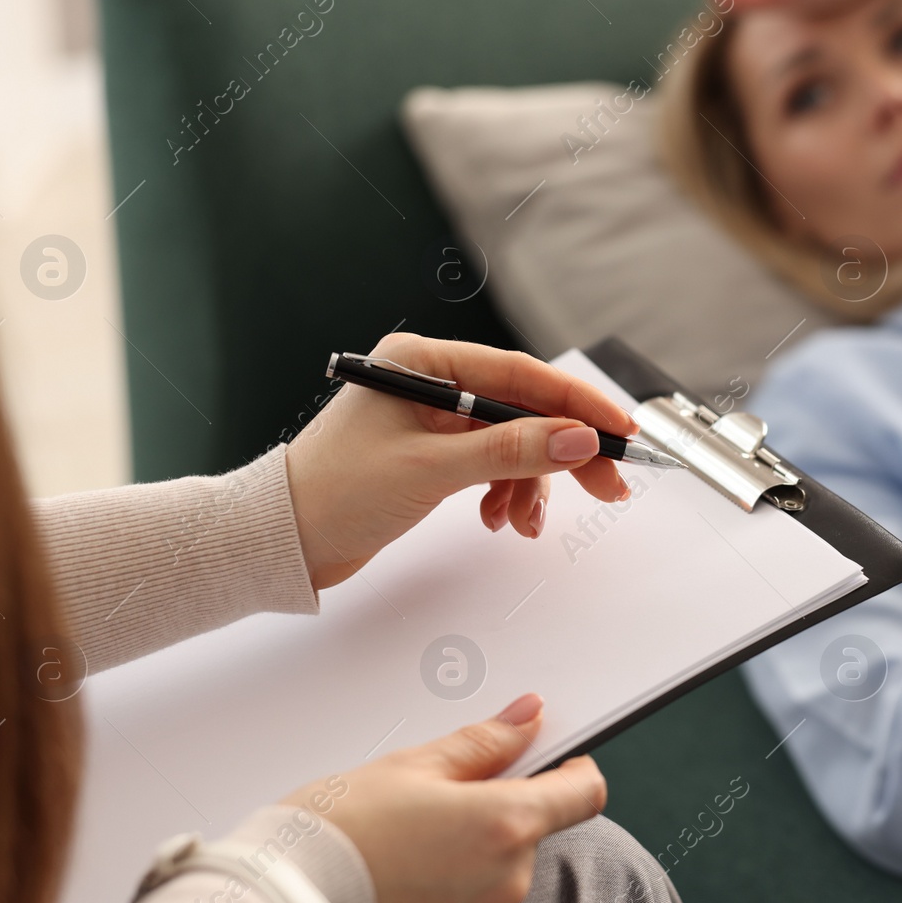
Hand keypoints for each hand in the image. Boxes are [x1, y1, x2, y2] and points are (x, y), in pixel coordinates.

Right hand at [281, 694, 606, 902]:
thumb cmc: (336, 833)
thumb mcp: (409, 766)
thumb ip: (483, 743)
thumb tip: (527, 719)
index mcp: (504, 823)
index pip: (583, 793)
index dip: (573, 769)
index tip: (555, 760)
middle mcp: (507, 882)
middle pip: (529, 834)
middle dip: (493, 815)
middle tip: (433, 805)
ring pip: (498, 878)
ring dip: (470, 861)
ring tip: (406, 851)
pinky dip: (450, 902)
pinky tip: (403, 887)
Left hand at [286, 333, 636, 589]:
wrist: (282, 539)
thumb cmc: (334, 493)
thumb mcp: (431, 470)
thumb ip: (510, 452)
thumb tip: (577, 439)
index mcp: (422, 363)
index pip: (520, 374)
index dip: (577, 403)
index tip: (620, 429)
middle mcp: (430, 383)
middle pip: (524, 408)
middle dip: (566, 450)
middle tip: (609, 484)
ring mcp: (432, 420)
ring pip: (513, 442)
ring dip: (532, 483)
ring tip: (527, 523)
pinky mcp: (432, 455)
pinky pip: (492, 465)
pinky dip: (506, 492)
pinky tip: (500, 519)